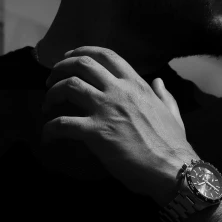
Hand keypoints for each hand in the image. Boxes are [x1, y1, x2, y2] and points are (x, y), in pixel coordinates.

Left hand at [42, 46, 195, 202]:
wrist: (172, 168)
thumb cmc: (173, 145)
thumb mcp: (172, 114)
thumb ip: (164, 95)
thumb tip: (159, 82)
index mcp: (137, 85)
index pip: (106, 56)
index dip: (83, 52)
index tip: (70, 58)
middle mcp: (119, 91)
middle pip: (81, 64)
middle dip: (60, 68)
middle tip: (51, 81)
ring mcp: (106, 110)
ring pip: (68, 87)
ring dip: (52, 94)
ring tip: (48, 104)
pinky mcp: (95, 132)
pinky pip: (62, 124)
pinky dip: (50, 129)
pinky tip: (48, 137)